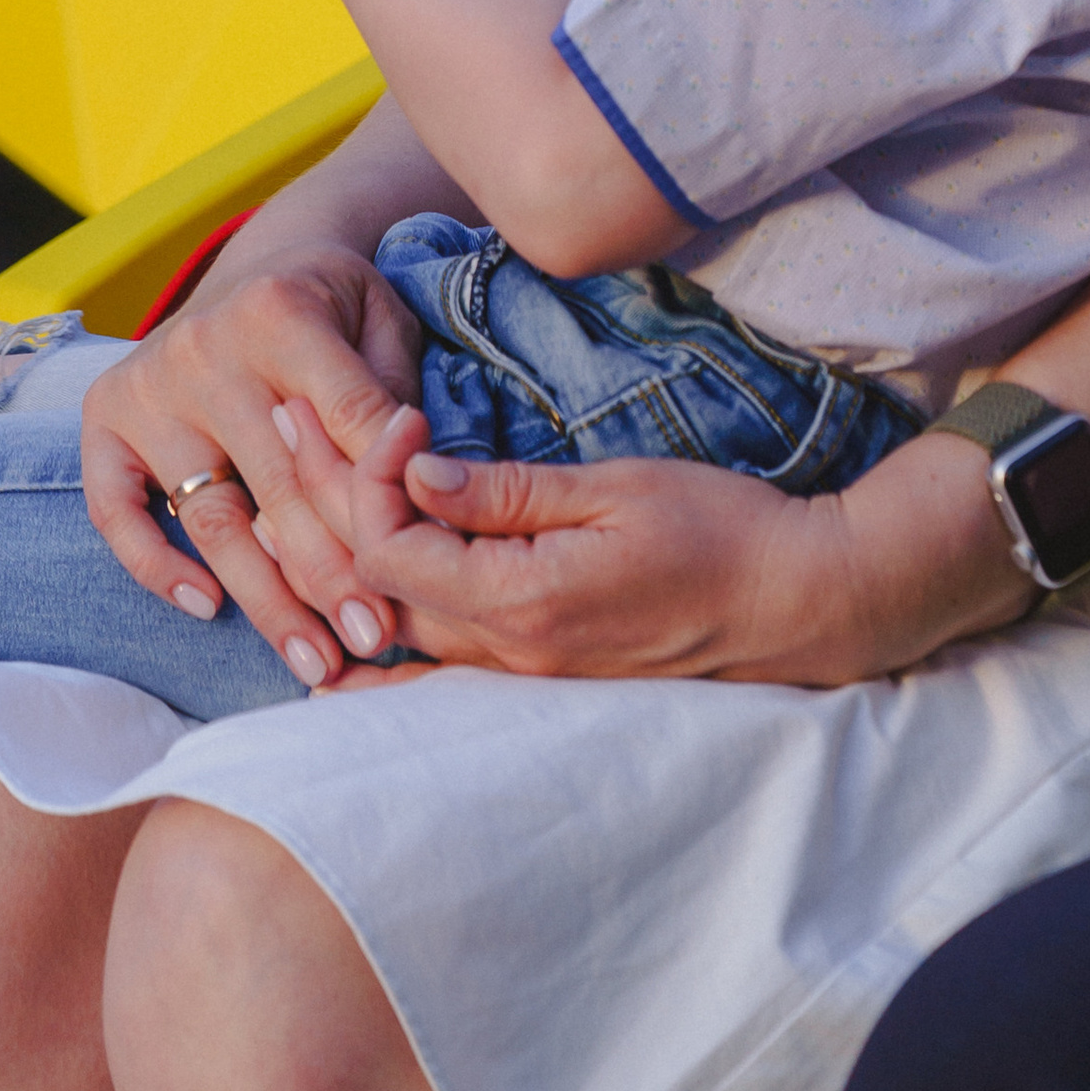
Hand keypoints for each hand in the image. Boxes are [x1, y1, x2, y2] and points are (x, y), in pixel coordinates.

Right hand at [79, 246, 435, 683]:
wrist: (253, 263)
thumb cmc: (333, 304)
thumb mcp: (383, 319)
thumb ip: (393, 395)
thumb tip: (411, 486)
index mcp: (281, 311)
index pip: (340, 425)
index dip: (375, 509)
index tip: (405, 582)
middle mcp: (203, 348)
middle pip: (275, 487)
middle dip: (329, 576)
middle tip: (371, 641)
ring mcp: (147, 386)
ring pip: (211, 516)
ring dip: (265, 599)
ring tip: (316, 659)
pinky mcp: (104, 416)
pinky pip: (116, 510)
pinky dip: (156, 565)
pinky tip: (207, 608)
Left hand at [278, 401, 1028, 685]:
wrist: (795, 603)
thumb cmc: (720, 530)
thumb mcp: (615, 488)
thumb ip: (506, 490)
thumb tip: (414, 471)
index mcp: (521, 603)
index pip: (388, 551)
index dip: (366, 479)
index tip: (397, 417)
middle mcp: (508, 654)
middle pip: (375, 592)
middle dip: (326, 507)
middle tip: (294, 424)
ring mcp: (522, 674)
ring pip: (396, 628)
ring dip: (347, 554)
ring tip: (305, 483)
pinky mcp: (541, 671)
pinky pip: (436, 656)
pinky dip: (387, 616)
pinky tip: (356, 591)